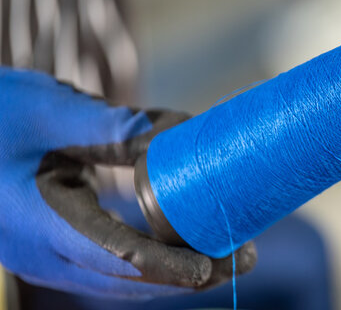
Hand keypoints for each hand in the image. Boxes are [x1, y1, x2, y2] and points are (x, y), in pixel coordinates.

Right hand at [0, 68, 255, 298]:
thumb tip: (181, 133)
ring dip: (175, 274)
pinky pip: (107, 271)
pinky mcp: (51, 250)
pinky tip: (182, 251)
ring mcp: (45, 259)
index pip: (120, 258)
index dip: (173, 266)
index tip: (218, 263)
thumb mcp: (49, 111)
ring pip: (120, 282)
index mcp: (41, 223)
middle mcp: (44, 254)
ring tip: (228, 257)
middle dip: (191, 274)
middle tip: (245, 257)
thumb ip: (114, 127)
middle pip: (129, 280)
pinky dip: (150, 266)